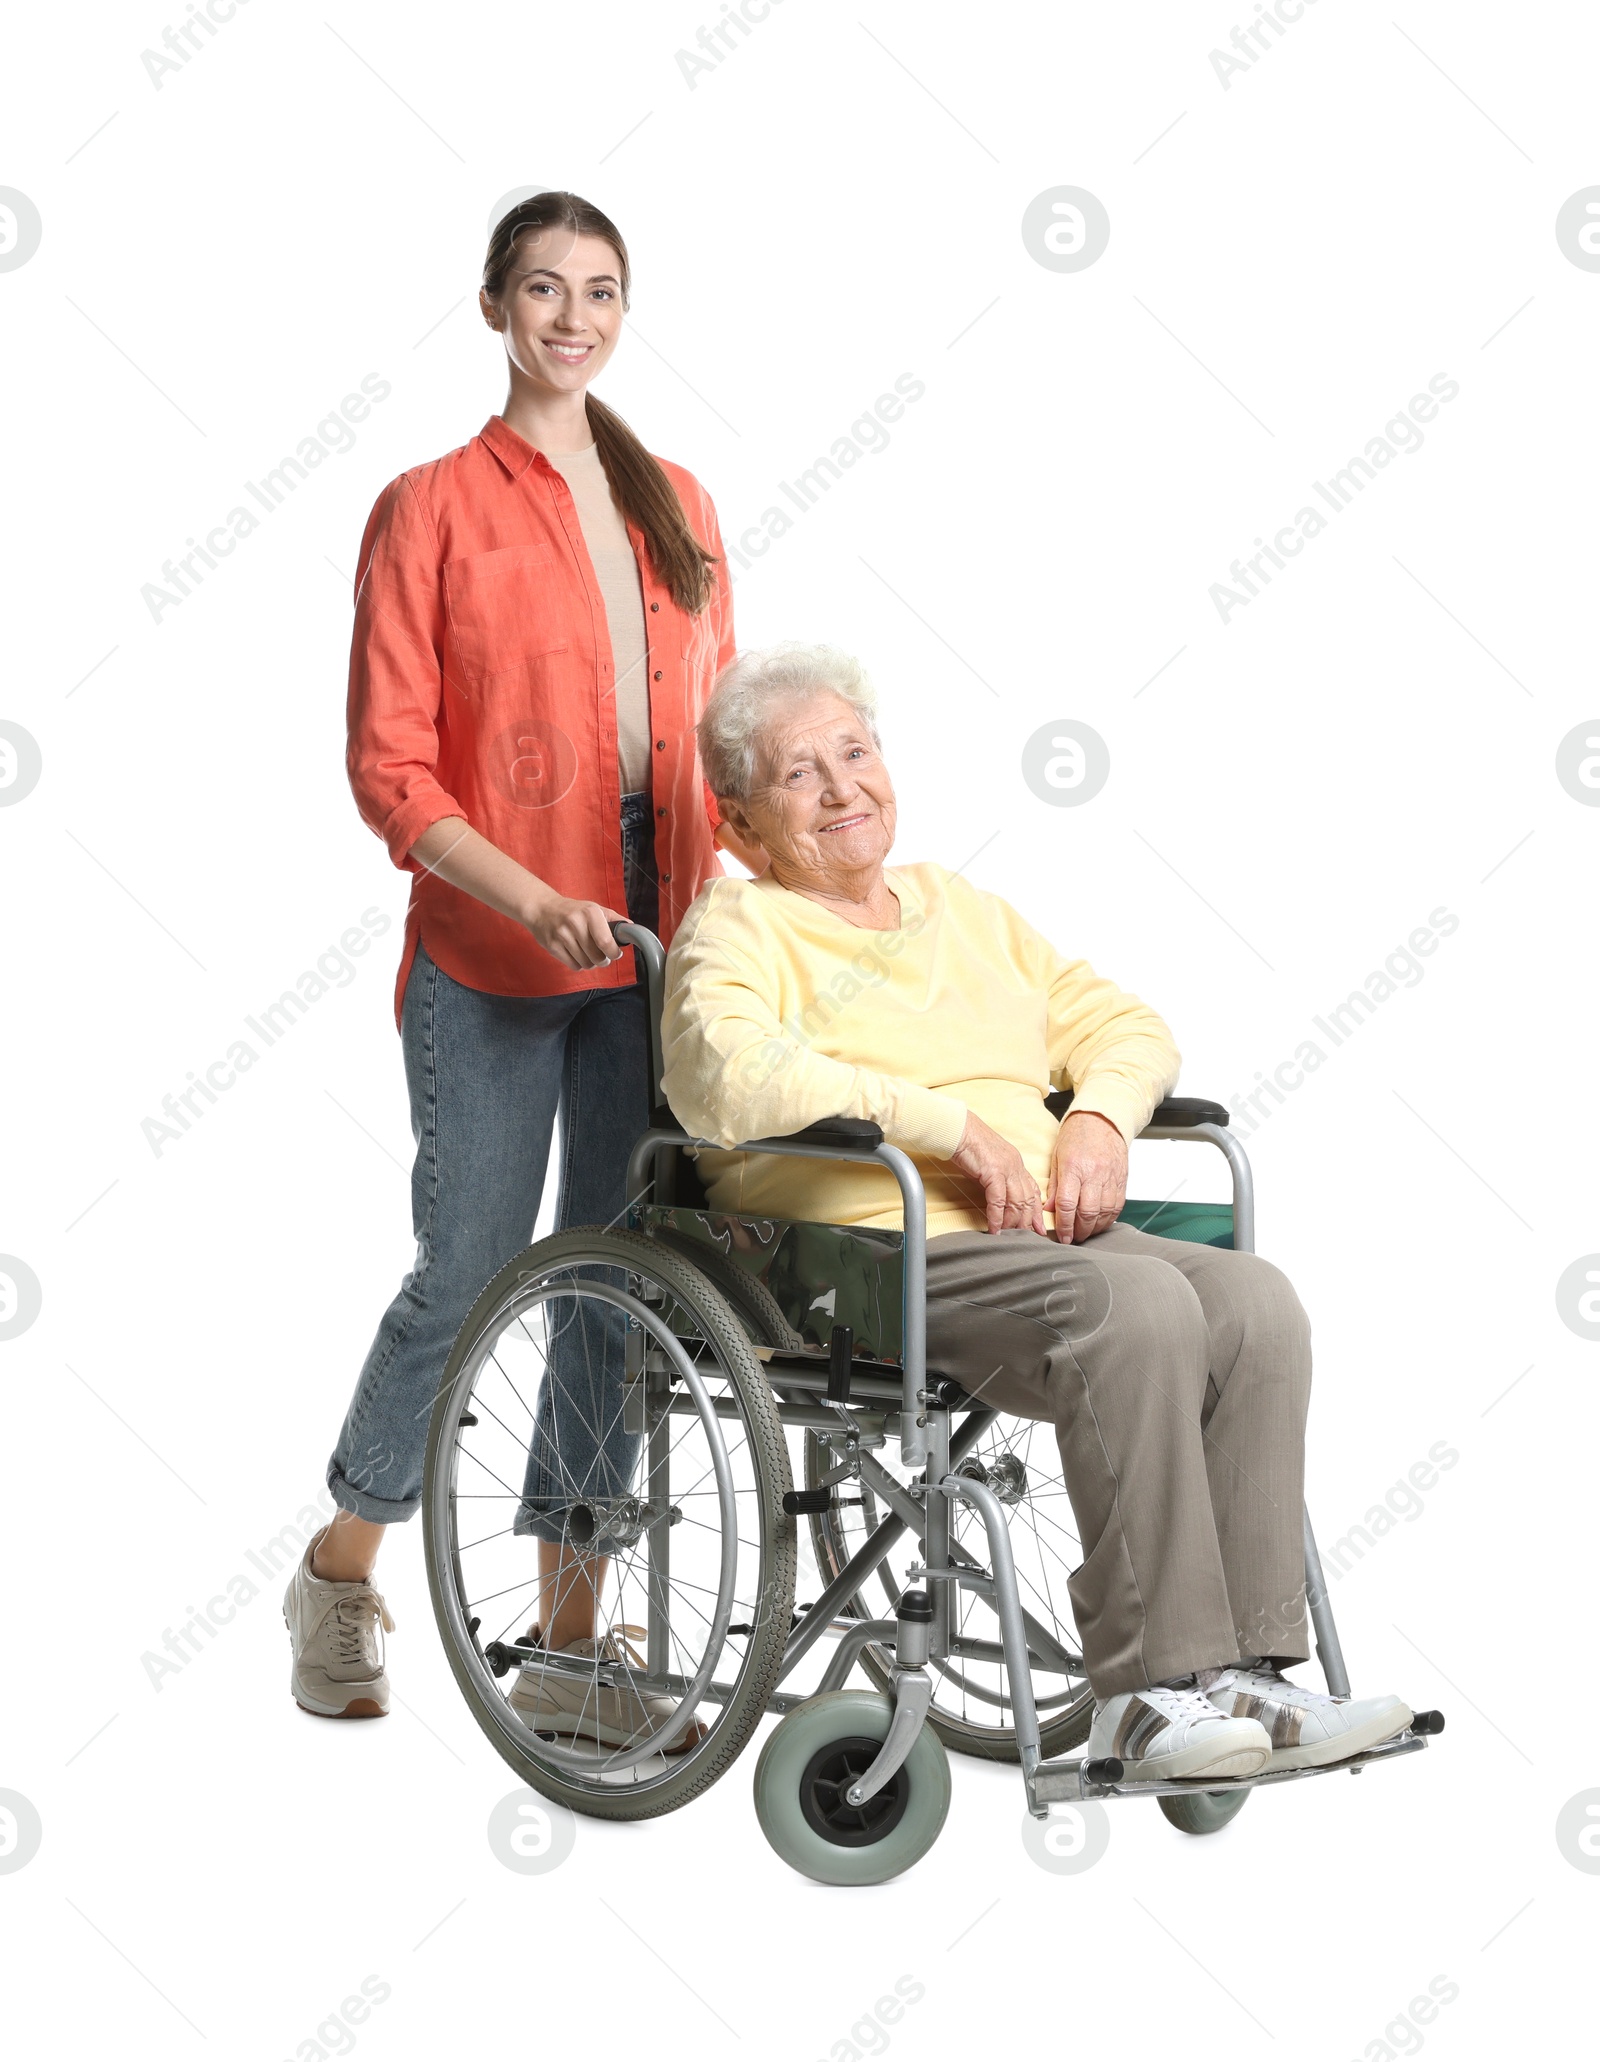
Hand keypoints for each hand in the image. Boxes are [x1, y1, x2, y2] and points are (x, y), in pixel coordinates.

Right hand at [523, 889, 625, 970]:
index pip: (606, 942)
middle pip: (597, 957)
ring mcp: (562, 936)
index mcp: (590, 912)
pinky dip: (579, 964)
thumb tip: (632, 930)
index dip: (614, 953)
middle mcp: (575, 923)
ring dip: (591, 963)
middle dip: (603, 960)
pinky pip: (574, 966)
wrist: (541, 909)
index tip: (616, 954)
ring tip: (588, 953)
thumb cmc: (572, 910)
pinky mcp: (552, 946)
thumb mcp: (593, 908)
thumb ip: (614, 919)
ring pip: (586, 964)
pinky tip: (576, 954)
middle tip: (602, 956)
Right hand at [947, 1110, 1043, 1234]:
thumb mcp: (989, 1163)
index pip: (1033, 1191)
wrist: (956, 1129)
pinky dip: (996, 1217)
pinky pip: (998, 1201)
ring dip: (1012, 1223)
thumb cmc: (968, 1145)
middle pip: (1028, 1200)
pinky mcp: (992, 1172)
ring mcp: (1005, 1168)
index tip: (1039, 1229)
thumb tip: (997, 1201)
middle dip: (1028, 1222)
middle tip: (1026, 1239)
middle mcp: (1015, 1165)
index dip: (1037, 1212)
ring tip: (1009, 1237)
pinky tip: (995, 1229)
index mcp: (1016, 1163)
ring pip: (1016, 1202)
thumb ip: (997, 1180)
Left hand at [1045, 1110, 1127, 1244]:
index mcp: (1074, 1167)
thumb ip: (1055, 1186)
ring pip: (1105, 1212)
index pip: (1068, 1204)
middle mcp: (1094, 1173)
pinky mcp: (1122, 1179)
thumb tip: (1050, 1210)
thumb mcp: (1057, 1157)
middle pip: (1088, 1212)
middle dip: (1080, 1231)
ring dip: (1095, 1228)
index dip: (1064, 1225)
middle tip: (1073, 1239)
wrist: (1102, 1120)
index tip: (1062, 1237)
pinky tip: (1100, 1224)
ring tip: (1086, 1233)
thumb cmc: (1076, 1136)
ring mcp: (1111, 1177)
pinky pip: (1118, 1206)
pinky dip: (1109, 1219)